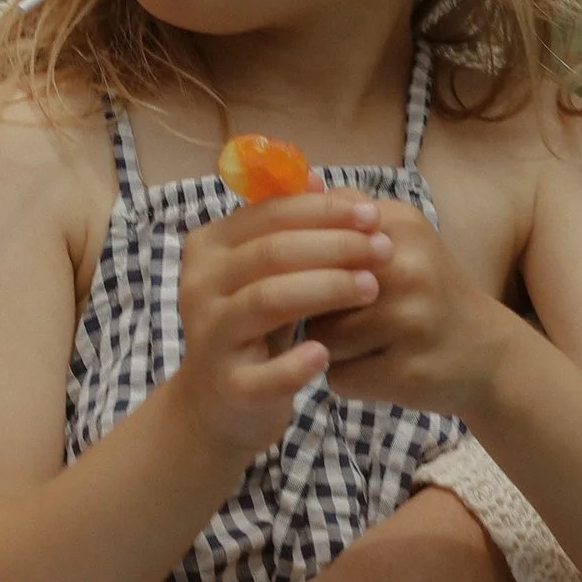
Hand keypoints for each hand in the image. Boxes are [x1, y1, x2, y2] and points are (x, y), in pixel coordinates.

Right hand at [169, 188, 390, 478]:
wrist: (220, 405)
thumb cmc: (253, 327)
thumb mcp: (263, 273)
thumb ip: (285, 227)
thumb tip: (316, 176)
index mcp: (209, 247)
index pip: (268, 214)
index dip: (322, 210)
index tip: (372, 214)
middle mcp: (199, 285)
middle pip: (271, 252)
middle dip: (333, 246)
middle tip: (383, 249)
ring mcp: (210, 336)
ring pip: (268, 300)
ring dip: (325, 289)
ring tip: (372, 288)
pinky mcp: (228, 385)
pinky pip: (264, 372)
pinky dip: (296, 363)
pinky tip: (327, 353)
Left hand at [308, 196, 509, 420]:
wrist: (489, 353)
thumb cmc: (428, 290)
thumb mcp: (399, 236)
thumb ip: (349, 211)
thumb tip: (302, 177)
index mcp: (401, 225)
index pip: (318, 233)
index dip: (301, 259)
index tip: (306, 272)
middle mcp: (408, 269)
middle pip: (313, 287)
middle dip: (312, 304)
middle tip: (333, 312)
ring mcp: (411, 323)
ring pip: (321, 337)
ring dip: (326, 345)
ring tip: (358, 341)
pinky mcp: (409, 374)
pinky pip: (339, 377)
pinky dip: (346, 377)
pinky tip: (372, 368)